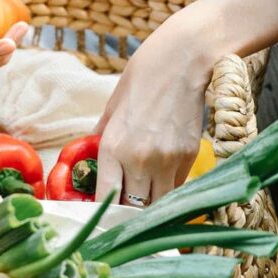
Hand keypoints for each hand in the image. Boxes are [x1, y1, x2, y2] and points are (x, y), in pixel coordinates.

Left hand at [94, 0, 277, 203]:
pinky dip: (168, 190)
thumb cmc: (142, 78)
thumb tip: (88, 161)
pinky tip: (161, 181)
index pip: (105, 199)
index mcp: (114, 147)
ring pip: (158, 205)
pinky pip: (176, 187)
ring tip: (142, 202)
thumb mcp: (112, 108)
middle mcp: (140, 159)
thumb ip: (101, 138)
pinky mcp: (189, 156)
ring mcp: (168, 160)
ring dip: (149, 207)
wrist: (183, 60)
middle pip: (133, 210)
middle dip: (127, 216)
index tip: (99, 217)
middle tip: (122, 216)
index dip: (102, 213)